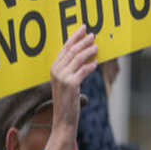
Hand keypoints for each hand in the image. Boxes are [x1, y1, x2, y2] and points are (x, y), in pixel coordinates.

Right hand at [43, 25, 97, 149]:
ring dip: (89, 51)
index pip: (65, 48)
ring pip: (78, 58)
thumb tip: (87, 55)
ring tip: (97, 47)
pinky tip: (96, 63)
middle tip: (93, 35)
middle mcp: (56, 71)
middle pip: (72, 50)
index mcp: (54, 68)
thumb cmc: (67, 102)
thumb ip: (72, 69)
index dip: (74, 36)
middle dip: (83, 41)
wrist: (63, 121)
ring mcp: (62, 77)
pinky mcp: (71, 84)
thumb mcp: (66, 83)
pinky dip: (91, 66)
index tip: (82, 28)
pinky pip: (83, 70)